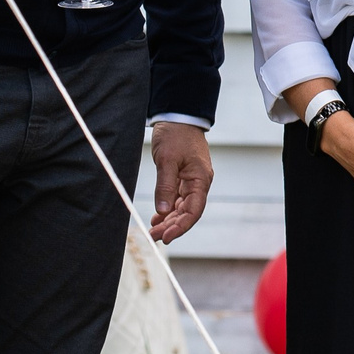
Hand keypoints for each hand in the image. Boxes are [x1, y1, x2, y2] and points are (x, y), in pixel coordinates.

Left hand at [148, 122, 212, 241]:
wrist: (179, 116)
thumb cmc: (176, 135)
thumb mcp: (167, 160)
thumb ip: (165, 186)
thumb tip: (162, 211)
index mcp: (200, 180)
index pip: (194, 211)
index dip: (181, 227)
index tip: (166, 237)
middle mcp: (199, 183)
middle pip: (188, 212)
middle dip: (172, 226)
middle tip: (154, 236)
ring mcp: (191, 181)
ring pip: (182, 207)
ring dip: (169, 220)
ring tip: (154, 230)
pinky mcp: (183, 178)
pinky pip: (177, 198)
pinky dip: (168, 209)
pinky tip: (158, 216)